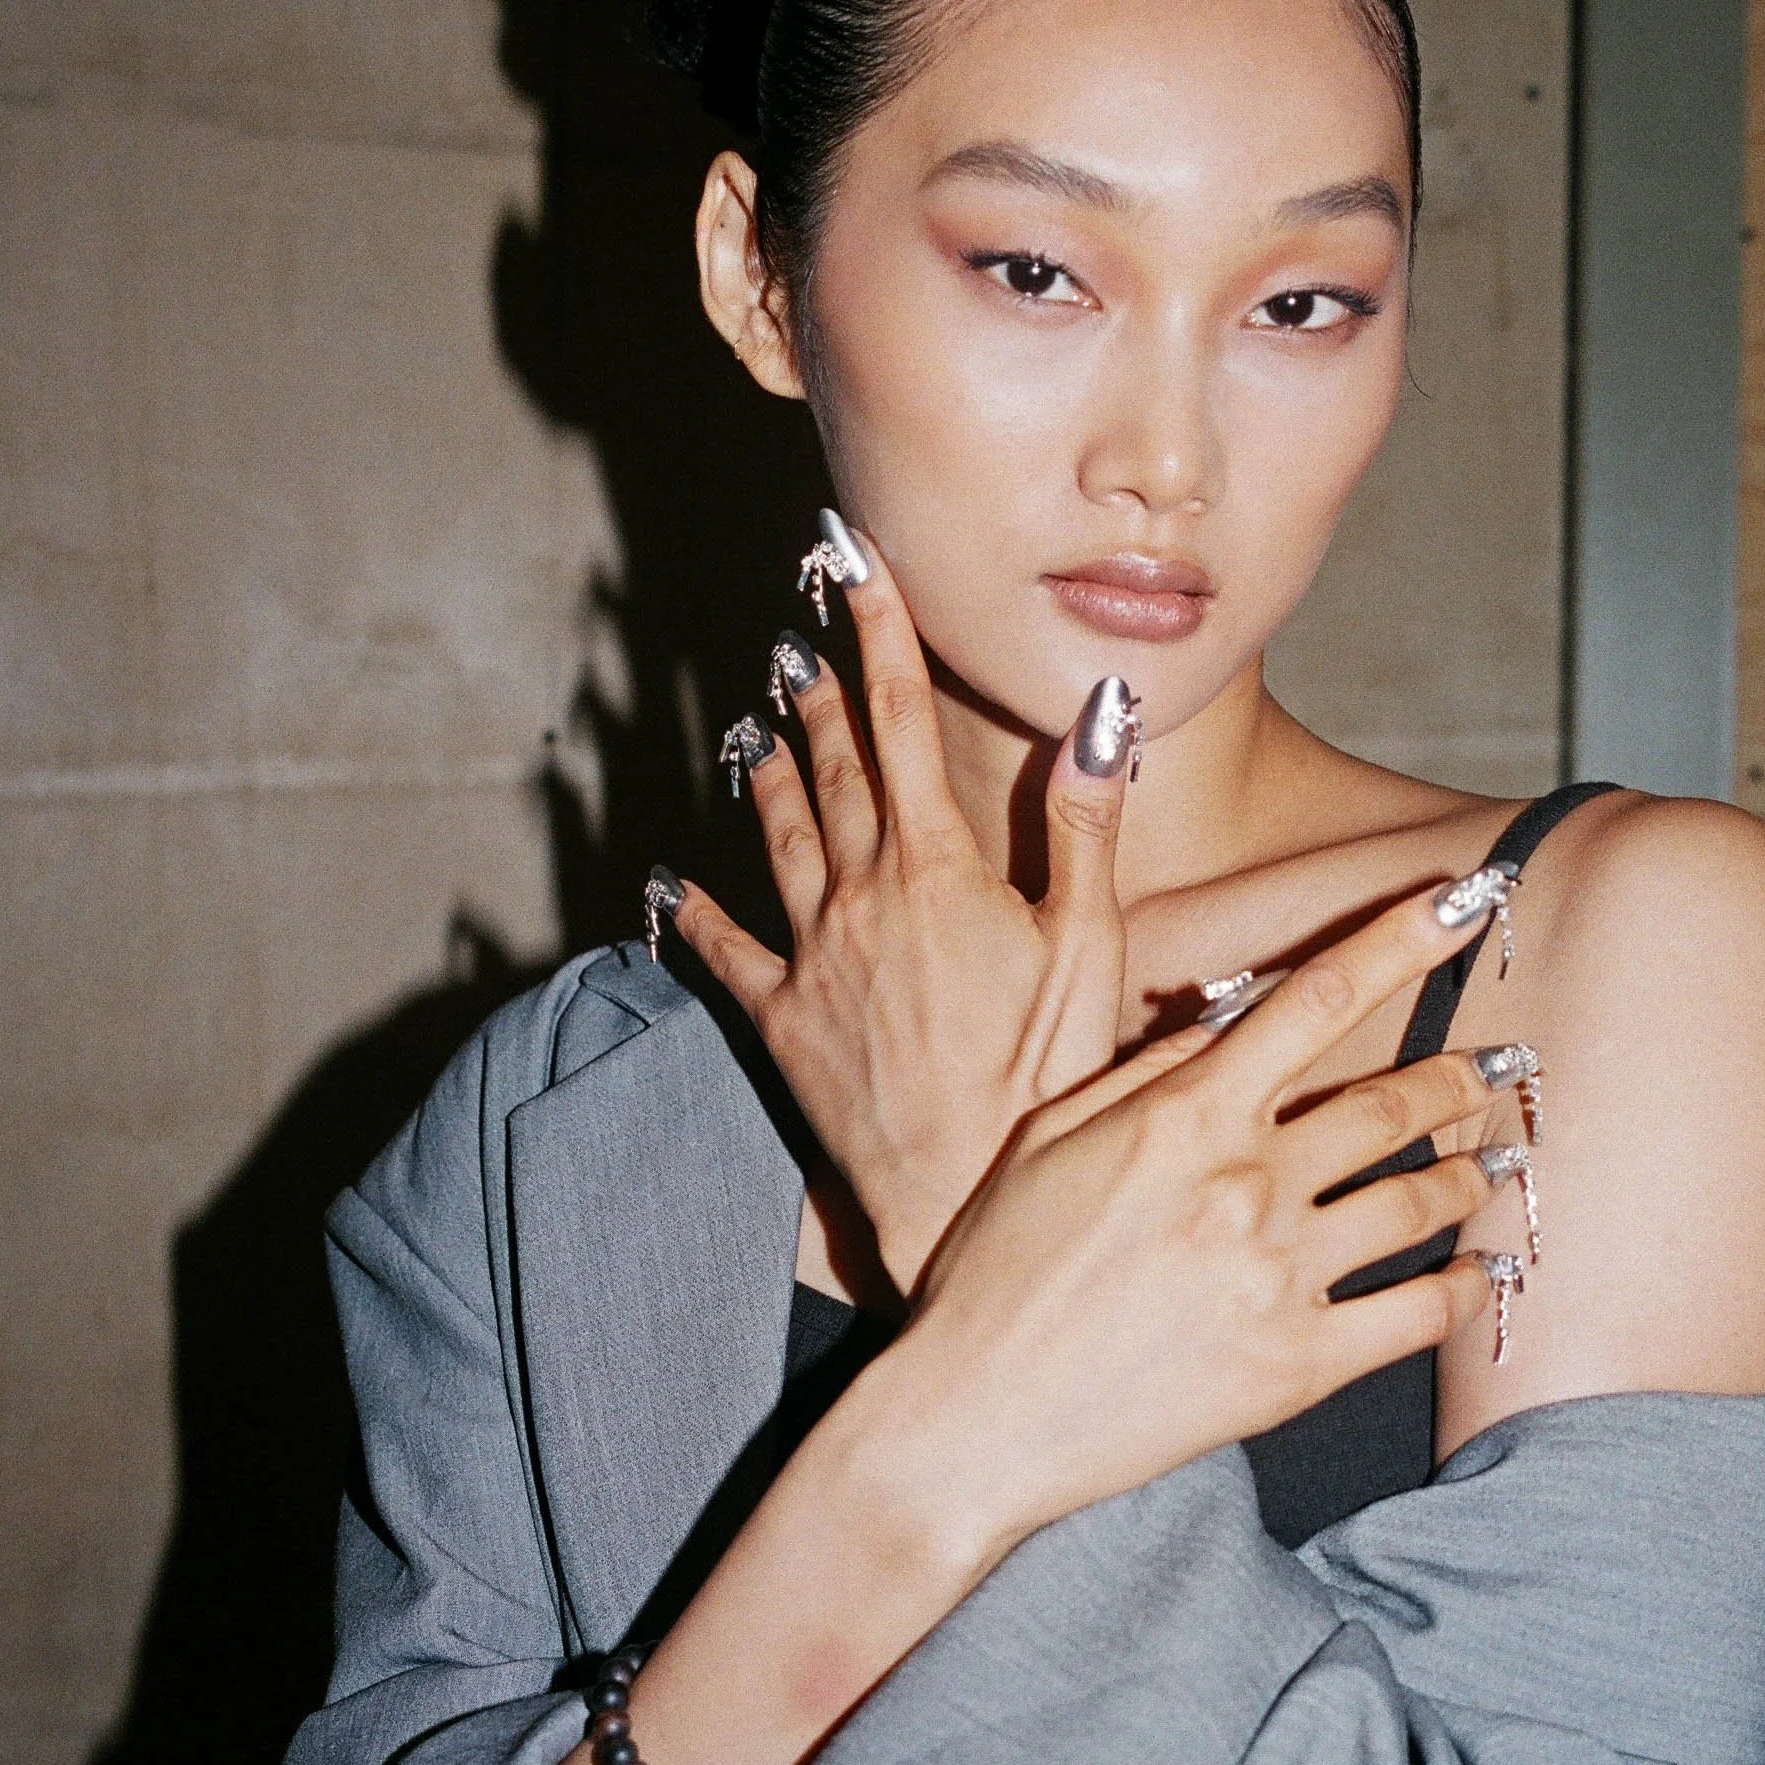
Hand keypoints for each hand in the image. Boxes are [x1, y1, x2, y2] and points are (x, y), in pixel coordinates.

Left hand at [665, 529, 1132, 1291]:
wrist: (962, 1198)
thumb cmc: (1046, 1078)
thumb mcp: (1089, 943)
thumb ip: (1086, 821)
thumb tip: (1100, 708)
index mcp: (935, 868)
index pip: (902, 720)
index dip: (880, 633)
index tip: (858, 567)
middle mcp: (860, 897)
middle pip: (833, 766)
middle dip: (818, 686)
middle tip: (797, 621)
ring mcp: (812, 958)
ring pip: (776, 838)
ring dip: (765, 770)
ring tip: (750, 716)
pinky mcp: (781, 1024)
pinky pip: (723, 955)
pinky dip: (690, 914)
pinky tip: (664, 884)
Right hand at [854, 882, 1508, 1568]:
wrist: (977, 1415)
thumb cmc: (998, 1270)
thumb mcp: (1052, 1138)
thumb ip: (1151, 1072)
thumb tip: (1234, 1024)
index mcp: (1187, 1116)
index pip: (1319, 998)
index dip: (1405, 940)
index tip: (1471, 898)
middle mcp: (1246, 1182)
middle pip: (1391, 1105)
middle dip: (1460, 1075)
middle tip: (1501, 1064)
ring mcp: (1279, 1275)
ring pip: (1418, 1202)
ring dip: (1471, 1174)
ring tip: (1496, 1164)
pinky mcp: (1298, 1366)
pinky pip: (1417, 1314)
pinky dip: (1464, 1288)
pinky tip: (1482, 1272)